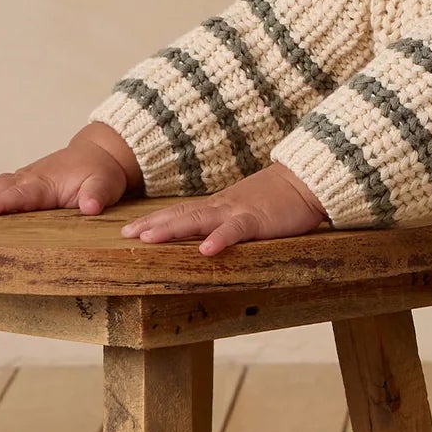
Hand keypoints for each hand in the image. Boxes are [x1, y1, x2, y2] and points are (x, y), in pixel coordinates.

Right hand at [0, 126, 138, 217]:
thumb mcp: (106, 185)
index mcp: (46, 183)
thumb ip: (97, 195)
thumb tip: (90, 207)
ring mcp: (20, 179)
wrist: (97, 155)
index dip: (2, 204)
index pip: (21, 195)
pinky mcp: (17, 183)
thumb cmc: (101, 174)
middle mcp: (27, 179)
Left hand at [118, 163, 327, 255]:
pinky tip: (204, 251)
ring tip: (146, 240)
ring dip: (171, 229)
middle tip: (124, 235)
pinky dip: (219, 240)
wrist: (307, 180)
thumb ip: (229, 222)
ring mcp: (238, 211)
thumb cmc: (282, 198)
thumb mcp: (249, 210)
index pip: (181, 212)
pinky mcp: (257, 220)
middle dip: (152, 225)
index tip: (130, 230)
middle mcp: (222, 206)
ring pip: (198, 220)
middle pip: (180, 214)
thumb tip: (209, 238)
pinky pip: (235, 231)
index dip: (155, 221)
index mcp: (220, 206)